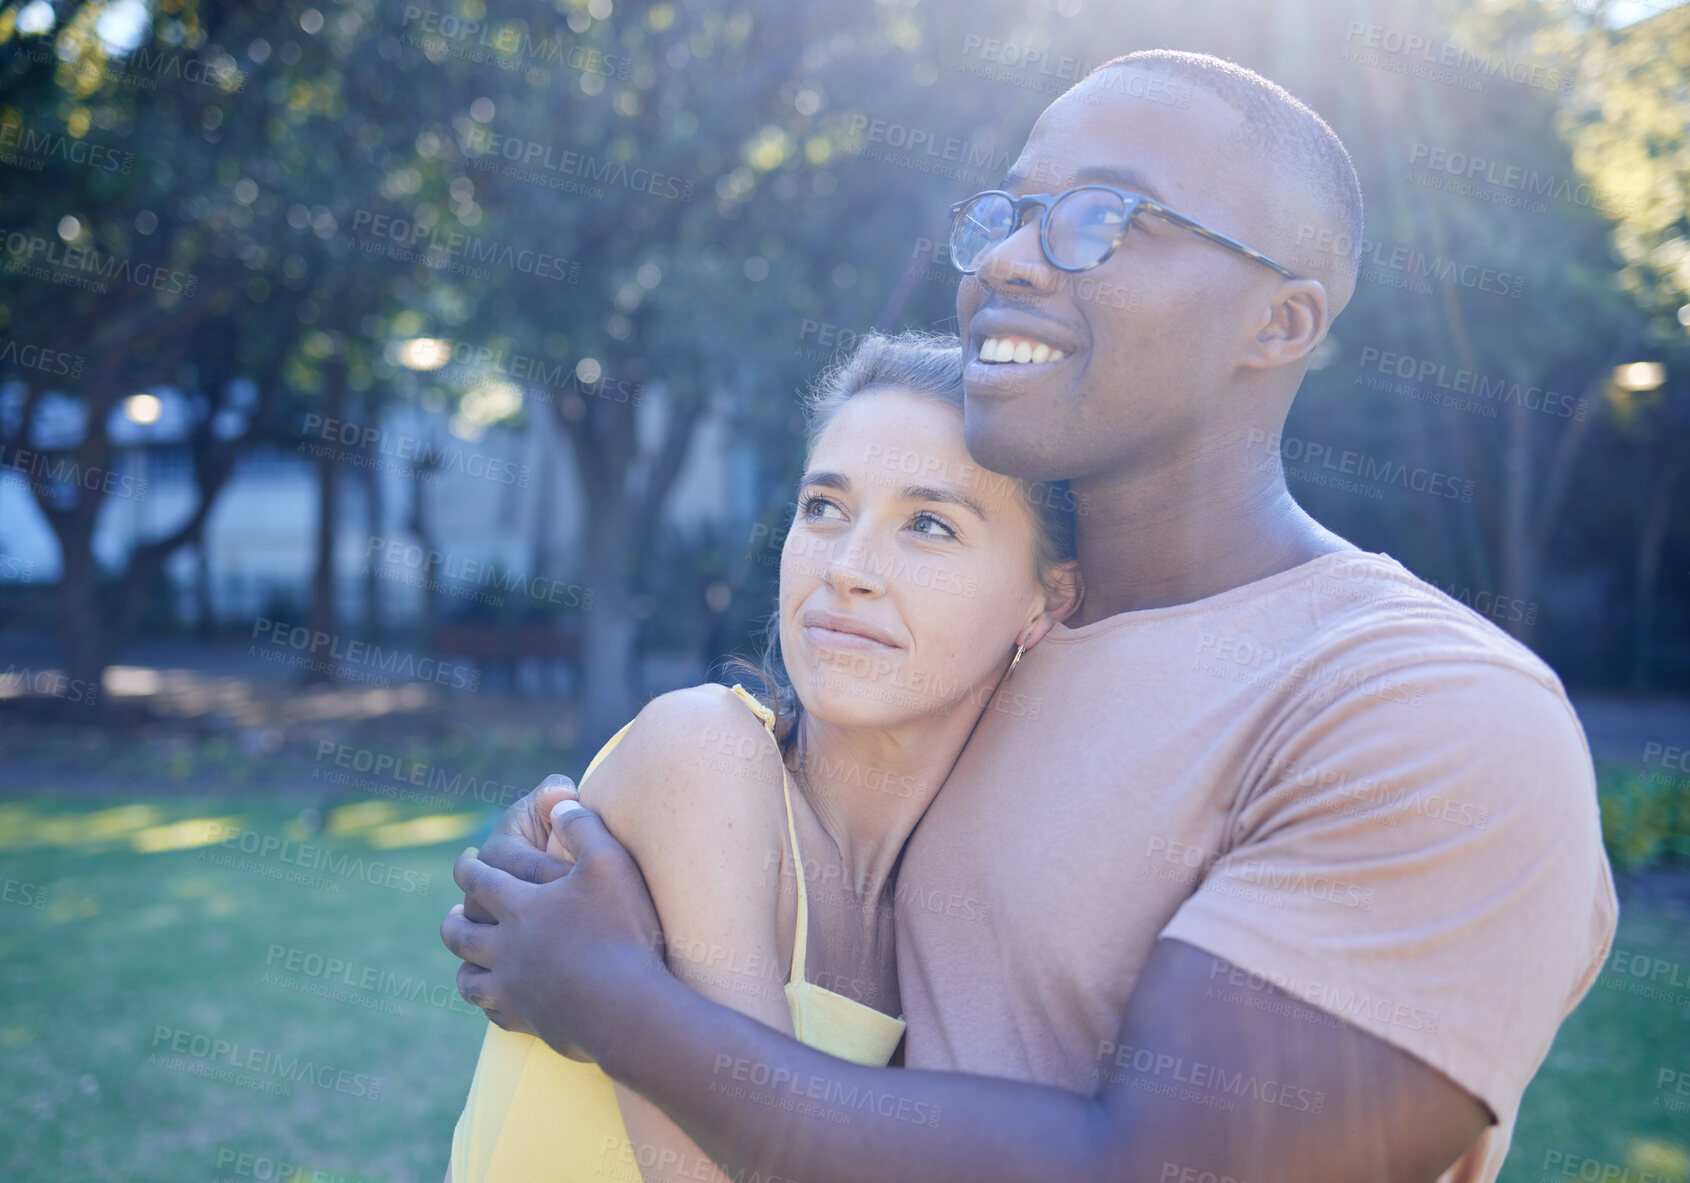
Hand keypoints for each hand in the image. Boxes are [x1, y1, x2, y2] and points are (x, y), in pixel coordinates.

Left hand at [441, 801, 667, 1060]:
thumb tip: (559, 805)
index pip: (479, 880)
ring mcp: (512, 988)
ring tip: (465, 958)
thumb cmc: (622, 930)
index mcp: (520, 906)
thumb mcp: (610, 863)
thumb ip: (584, 826)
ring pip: (468, 977)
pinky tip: (496, 1002)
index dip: (467, 867)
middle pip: (461, 933)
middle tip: (452, 912)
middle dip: (453, 919)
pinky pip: (494, 1013)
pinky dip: (489, 1004)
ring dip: (463, 964)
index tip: (463, 860)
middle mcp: (505, 948)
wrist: (626, 1007)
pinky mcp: (527, 1021)